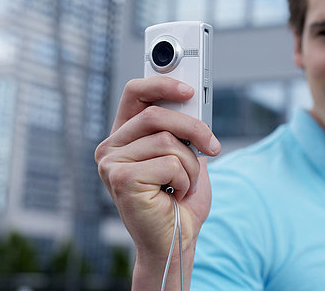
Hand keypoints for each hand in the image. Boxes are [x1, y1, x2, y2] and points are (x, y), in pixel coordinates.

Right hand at [95, 76, 220, 288]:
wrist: (176, 240)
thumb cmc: (180, 198)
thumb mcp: (184, 154)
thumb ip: (180, 128)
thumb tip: (190, 100)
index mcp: (124, 136)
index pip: (135, 93)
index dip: (161, 83)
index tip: (188, 89)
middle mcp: (111, 147)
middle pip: (158, 114)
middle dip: (194, 128)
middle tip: (213, 146)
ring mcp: (112, 163)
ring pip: (168, 140)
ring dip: (190, 165)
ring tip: (183, 184)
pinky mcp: (121, 179)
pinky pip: (169, 163)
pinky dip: (184, 180)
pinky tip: (174, 195)